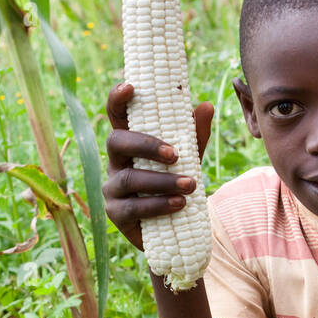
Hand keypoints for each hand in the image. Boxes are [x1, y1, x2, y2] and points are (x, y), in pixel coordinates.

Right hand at [102, 82, 213, 250]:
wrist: (176, 230)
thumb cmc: (177, 185)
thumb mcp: (190, 159)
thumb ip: (195, 136)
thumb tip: (206, 106)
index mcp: (130, 142)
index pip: (116, 115)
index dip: (118, 99)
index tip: (131, 87)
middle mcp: (115, 161)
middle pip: (116, 142)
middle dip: (146, 145)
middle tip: (175, 155)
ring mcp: (112, 187)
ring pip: (129, 178)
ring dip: (162, 181)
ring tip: (190, 186)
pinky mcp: (115, 213)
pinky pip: (133, 208)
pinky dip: (159, 205)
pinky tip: (180, 205)